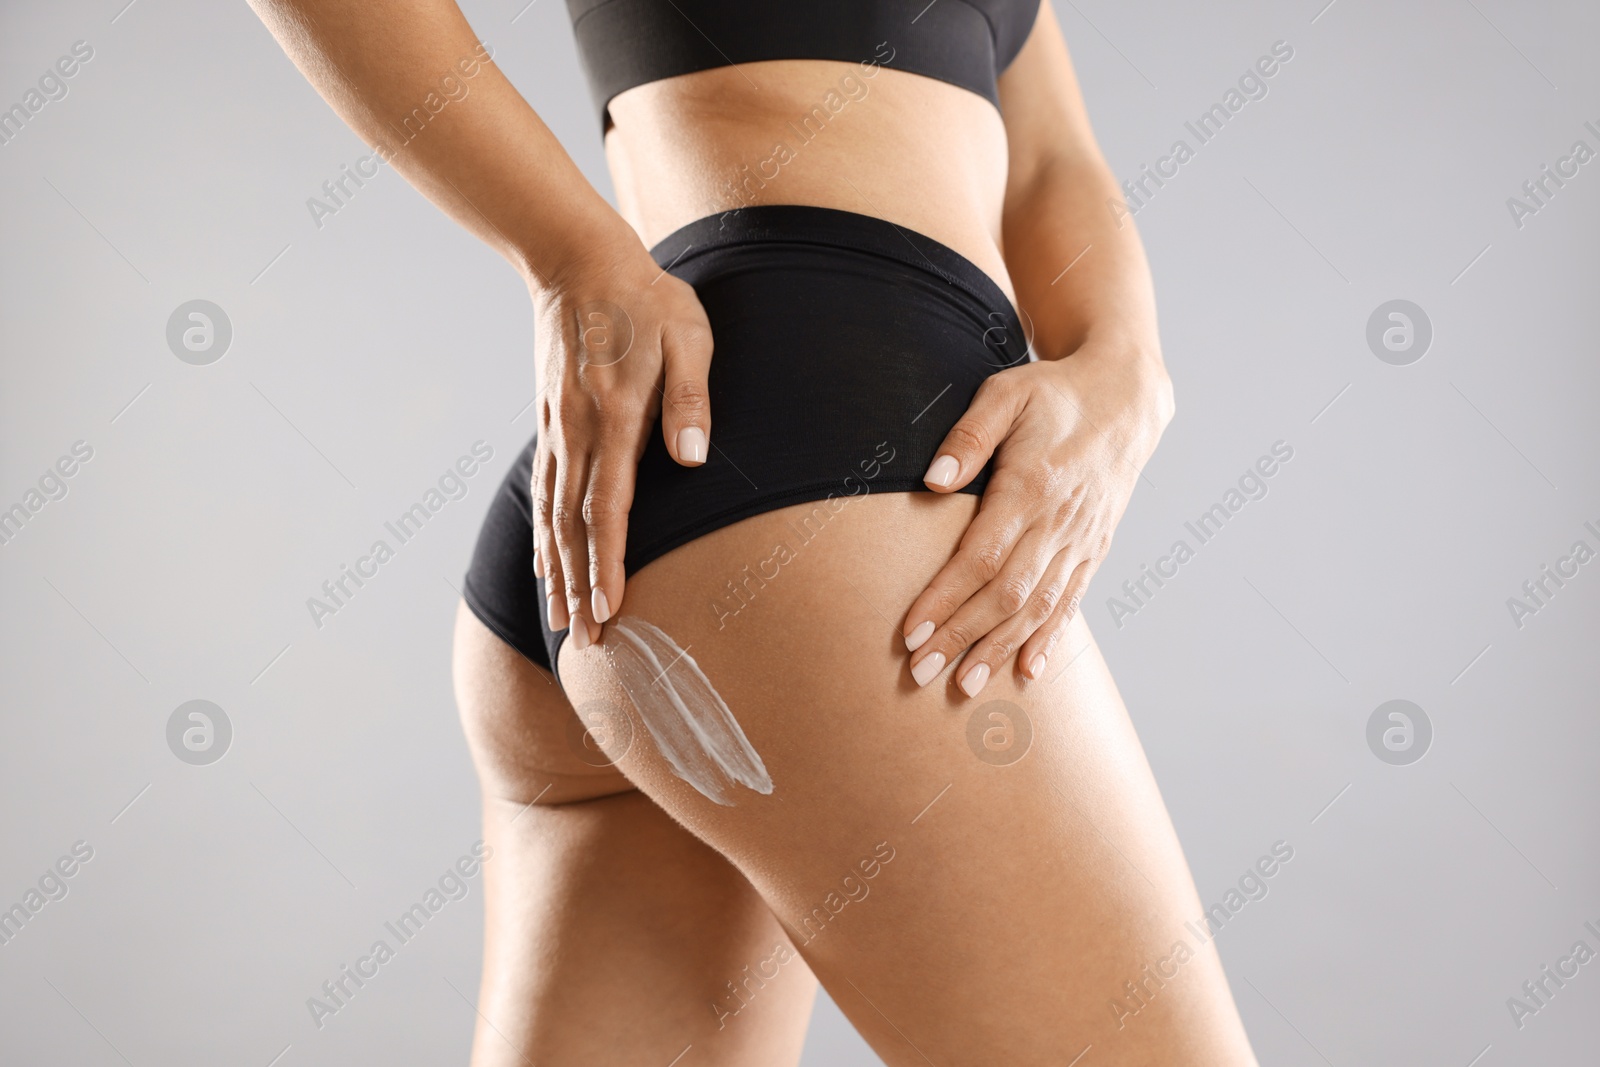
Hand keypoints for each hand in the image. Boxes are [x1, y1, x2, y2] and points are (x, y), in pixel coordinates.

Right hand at [530, 232, 713, 648]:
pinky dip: (543, 534)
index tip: (609, 607)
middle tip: (586, 642)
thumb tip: (693, 459)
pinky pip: (544, 490)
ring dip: (557, 570)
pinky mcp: (551, 421)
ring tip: (560, 620)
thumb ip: (690, 400)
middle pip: (573, 525)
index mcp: (614, 416)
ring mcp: (558, 428)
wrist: (578, 260)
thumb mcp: (688, 336)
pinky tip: (545, 562)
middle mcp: (577, 431)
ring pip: (552, 515)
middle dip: (579, 586)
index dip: (607, 562)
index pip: (608, 506)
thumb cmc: (646, 298)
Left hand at [901, 346, 1172, 694]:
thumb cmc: (1054, 393)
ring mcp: (1081, 540)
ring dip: (998, 649)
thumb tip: (933, 481)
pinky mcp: (1094, 549)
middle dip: (961, 637)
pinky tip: (1026, 670)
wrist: (1128, 398)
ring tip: (963, 686)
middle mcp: (1060, 523)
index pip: (981, 558)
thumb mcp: (1006, 394)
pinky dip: (1048, 639)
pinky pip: (1070, 602)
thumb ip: (969, 436)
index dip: (944, 599)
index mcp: (1033, 487)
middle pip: (1005, 595)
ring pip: (1038, 608)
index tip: (910, 632)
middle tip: (919, 673)